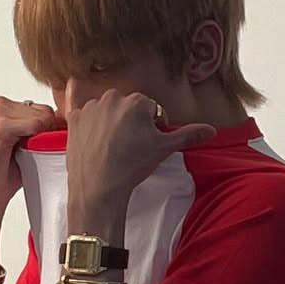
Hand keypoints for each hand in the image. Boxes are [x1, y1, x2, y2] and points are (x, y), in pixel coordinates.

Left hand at [65, 87, 216, 201]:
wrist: (99, 188)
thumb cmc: (131, 167)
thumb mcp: (164, 149)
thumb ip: (188, 135)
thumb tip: (211, 130)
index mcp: (137, 102)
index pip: (150, 108)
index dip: (152, 126)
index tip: (148, 142)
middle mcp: (112, 99)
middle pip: (127, 106)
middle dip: (131, 121)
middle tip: (130, 145)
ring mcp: (91, 108)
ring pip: (105, 108)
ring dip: (109, 119)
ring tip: (111, 145)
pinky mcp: (73, 119)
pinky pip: (74, 102)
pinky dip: (78, 101)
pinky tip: (76, 95)